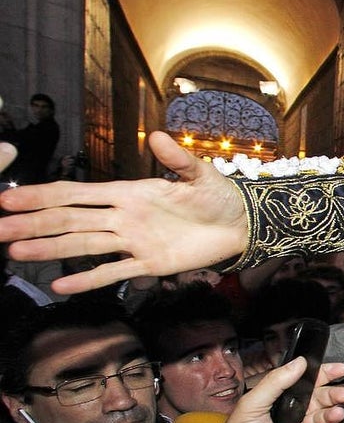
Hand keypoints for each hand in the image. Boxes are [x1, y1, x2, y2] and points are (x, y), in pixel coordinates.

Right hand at [0, 131, 247, 293]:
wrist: (242, 225)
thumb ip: (177, 159)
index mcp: (129, 193)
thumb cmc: (219, 196)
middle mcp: (124, 218)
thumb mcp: (201, 174)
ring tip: (16, 253)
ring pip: (84, 246)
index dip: (43, 196)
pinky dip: (89, 279)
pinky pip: (115, 273)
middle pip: (70, 221)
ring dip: (50, 249)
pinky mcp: (151, 264)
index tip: (9, 199)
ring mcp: (134, 242)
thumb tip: (158, 136)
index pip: (77, 194)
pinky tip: (61, 286)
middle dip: (33, 224)